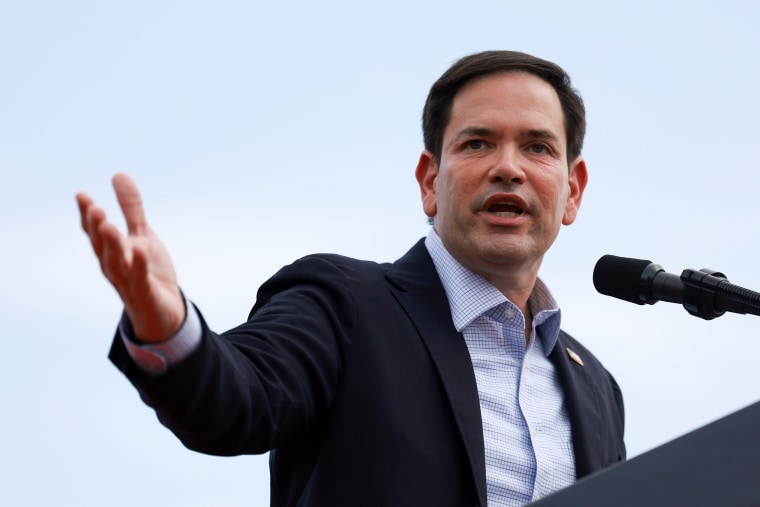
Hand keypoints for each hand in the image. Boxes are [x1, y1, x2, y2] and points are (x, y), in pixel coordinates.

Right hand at [76, 173, 184, 342]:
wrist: (163, 311)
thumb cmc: (148, 272)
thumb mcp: (142, 235)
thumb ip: (131, 208)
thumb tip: (118, 174)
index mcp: (111, 252)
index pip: (95, 233)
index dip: (87, 216)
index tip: (81, 195)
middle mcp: (115, 267)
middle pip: (102, 247)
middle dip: (96, 229)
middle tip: (95, 209)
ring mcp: (128, 283)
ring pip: (117, 264)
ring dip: (112, 245)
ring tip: (110, 225)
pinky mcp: (145, 295)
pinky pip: (140, 280)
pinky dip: (139, 266)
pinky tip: (139, 250)